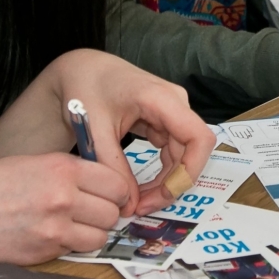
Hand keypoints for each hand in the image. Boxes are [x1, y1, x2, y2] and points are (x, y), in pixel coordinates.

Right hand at [0, 151, 128, 262]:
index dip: (116, 191)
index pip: (116, 183)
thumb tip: (104, 184)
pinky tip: (50, 235)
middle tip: (91, 211)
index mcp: (61, 168)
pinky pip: (76, 252)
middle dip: (106, 213)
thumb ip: (70, 172)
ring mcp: (54, 229)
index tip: (111, 195)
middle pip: (113, 212)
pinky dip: (71, 246)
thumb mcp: (32, 163)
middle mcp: (62, 197)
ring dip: (92, 232)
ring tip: (71, 224)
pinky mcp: (44, 254)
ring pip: (100, 236)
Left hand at [49, 49, 216, 217]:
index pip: (198, 137)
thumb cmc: (85, 90)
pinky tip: (139, 188)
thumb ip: (113, 168)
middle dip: (171, 184)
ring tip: (137, 202)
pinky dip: (158, 172)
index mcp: (161, 98)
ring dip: (165, 181)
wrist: (80, 70)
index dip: (191, 171)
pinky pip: (171, 152)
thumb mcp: (95, 132)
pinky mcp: (164, 120)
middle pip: (191, 151)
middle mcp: (175, 103)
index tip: (165, 195)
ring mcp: (172, 111)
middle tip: (142, 208)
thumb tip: (130, 206)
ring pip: (183, 155)